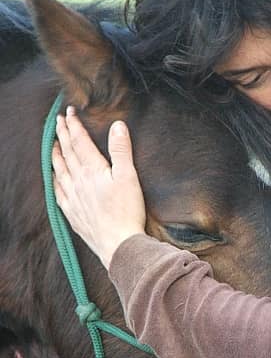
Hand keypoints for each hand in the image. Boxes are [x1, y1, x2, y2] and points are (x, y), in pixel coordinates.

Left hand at [52, 106, 146, 269]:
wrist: (119, 245)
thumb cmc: (127, 211)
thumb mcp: (129, 177)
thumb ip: (121, 150)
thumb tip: (117, 126)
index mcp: (92, 170)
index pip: (80, 142)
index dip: (74, 125)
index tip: (70, 112)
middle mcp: (78, 181)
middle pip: (67, 153)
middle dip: (63, 134)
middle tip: (58, 121)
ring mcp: (73, 198)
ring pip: (59, 170)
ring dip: (56, 154)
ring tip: (53, 144)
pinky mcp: (72, 213)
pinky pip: (58, 192)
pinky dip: (55, 179)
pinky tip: (55, 178)